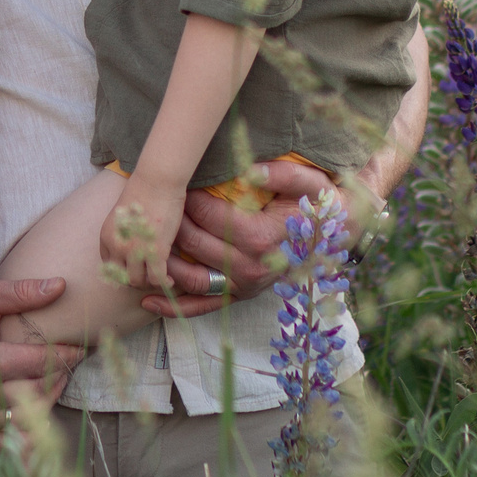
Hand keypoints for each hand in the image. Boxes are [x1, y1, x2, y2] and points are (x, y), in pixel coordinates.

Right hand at [0, 278, 86, 443]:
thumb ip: (21, 294)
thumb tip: (62, 286)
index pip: (44, 362)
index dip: (68, 353)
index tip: (80, 347)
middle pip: (40, 392)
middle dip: (60, 377)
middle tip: (68, 364)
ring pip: (26, 420)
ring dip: (44, 403)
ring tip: (51, 385)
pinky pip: (1, 444)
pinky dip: (20, 436)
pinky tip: (29, 418)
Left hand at [100, 171, 185, 295]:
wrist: (156, 181)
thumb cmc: (143, 192)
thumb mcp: (123, 216)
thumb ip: (122, 234)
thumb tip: (130, 249)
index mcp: (106, 236)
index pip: (109, 266)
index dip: (124, 271)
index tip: (136, 270)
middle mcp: (117, 246)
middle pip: (122, 277)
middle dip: (136, 279)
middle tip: (149, 275)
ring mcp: (135, 251)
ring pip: (138, 282)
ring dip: (149, 282)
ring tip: (159, 277)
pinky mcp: (155, 252)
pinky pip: (157, 279)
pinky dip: (164, 282)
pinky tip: (171, 279)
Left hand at [132, 159, 332, 319]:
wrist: (334, 237)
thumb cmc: (316, 205)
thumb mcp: (308, 182)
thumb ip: (282, 174)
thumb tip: (253, 170)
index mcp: (261, 238)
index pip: (208, 216)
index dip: (187, 197)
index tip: (177, 182)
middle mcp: (249, 268)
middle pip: (194, 244)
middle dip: (169, 223)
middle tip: (154, 205)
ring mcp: (243, 286)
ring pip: (191, 278)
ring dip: (163, 262)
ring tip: (142, 243)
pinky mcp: (239, 296)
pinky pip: (203, 306)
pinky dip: (174, 306)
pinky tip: (147, 299)